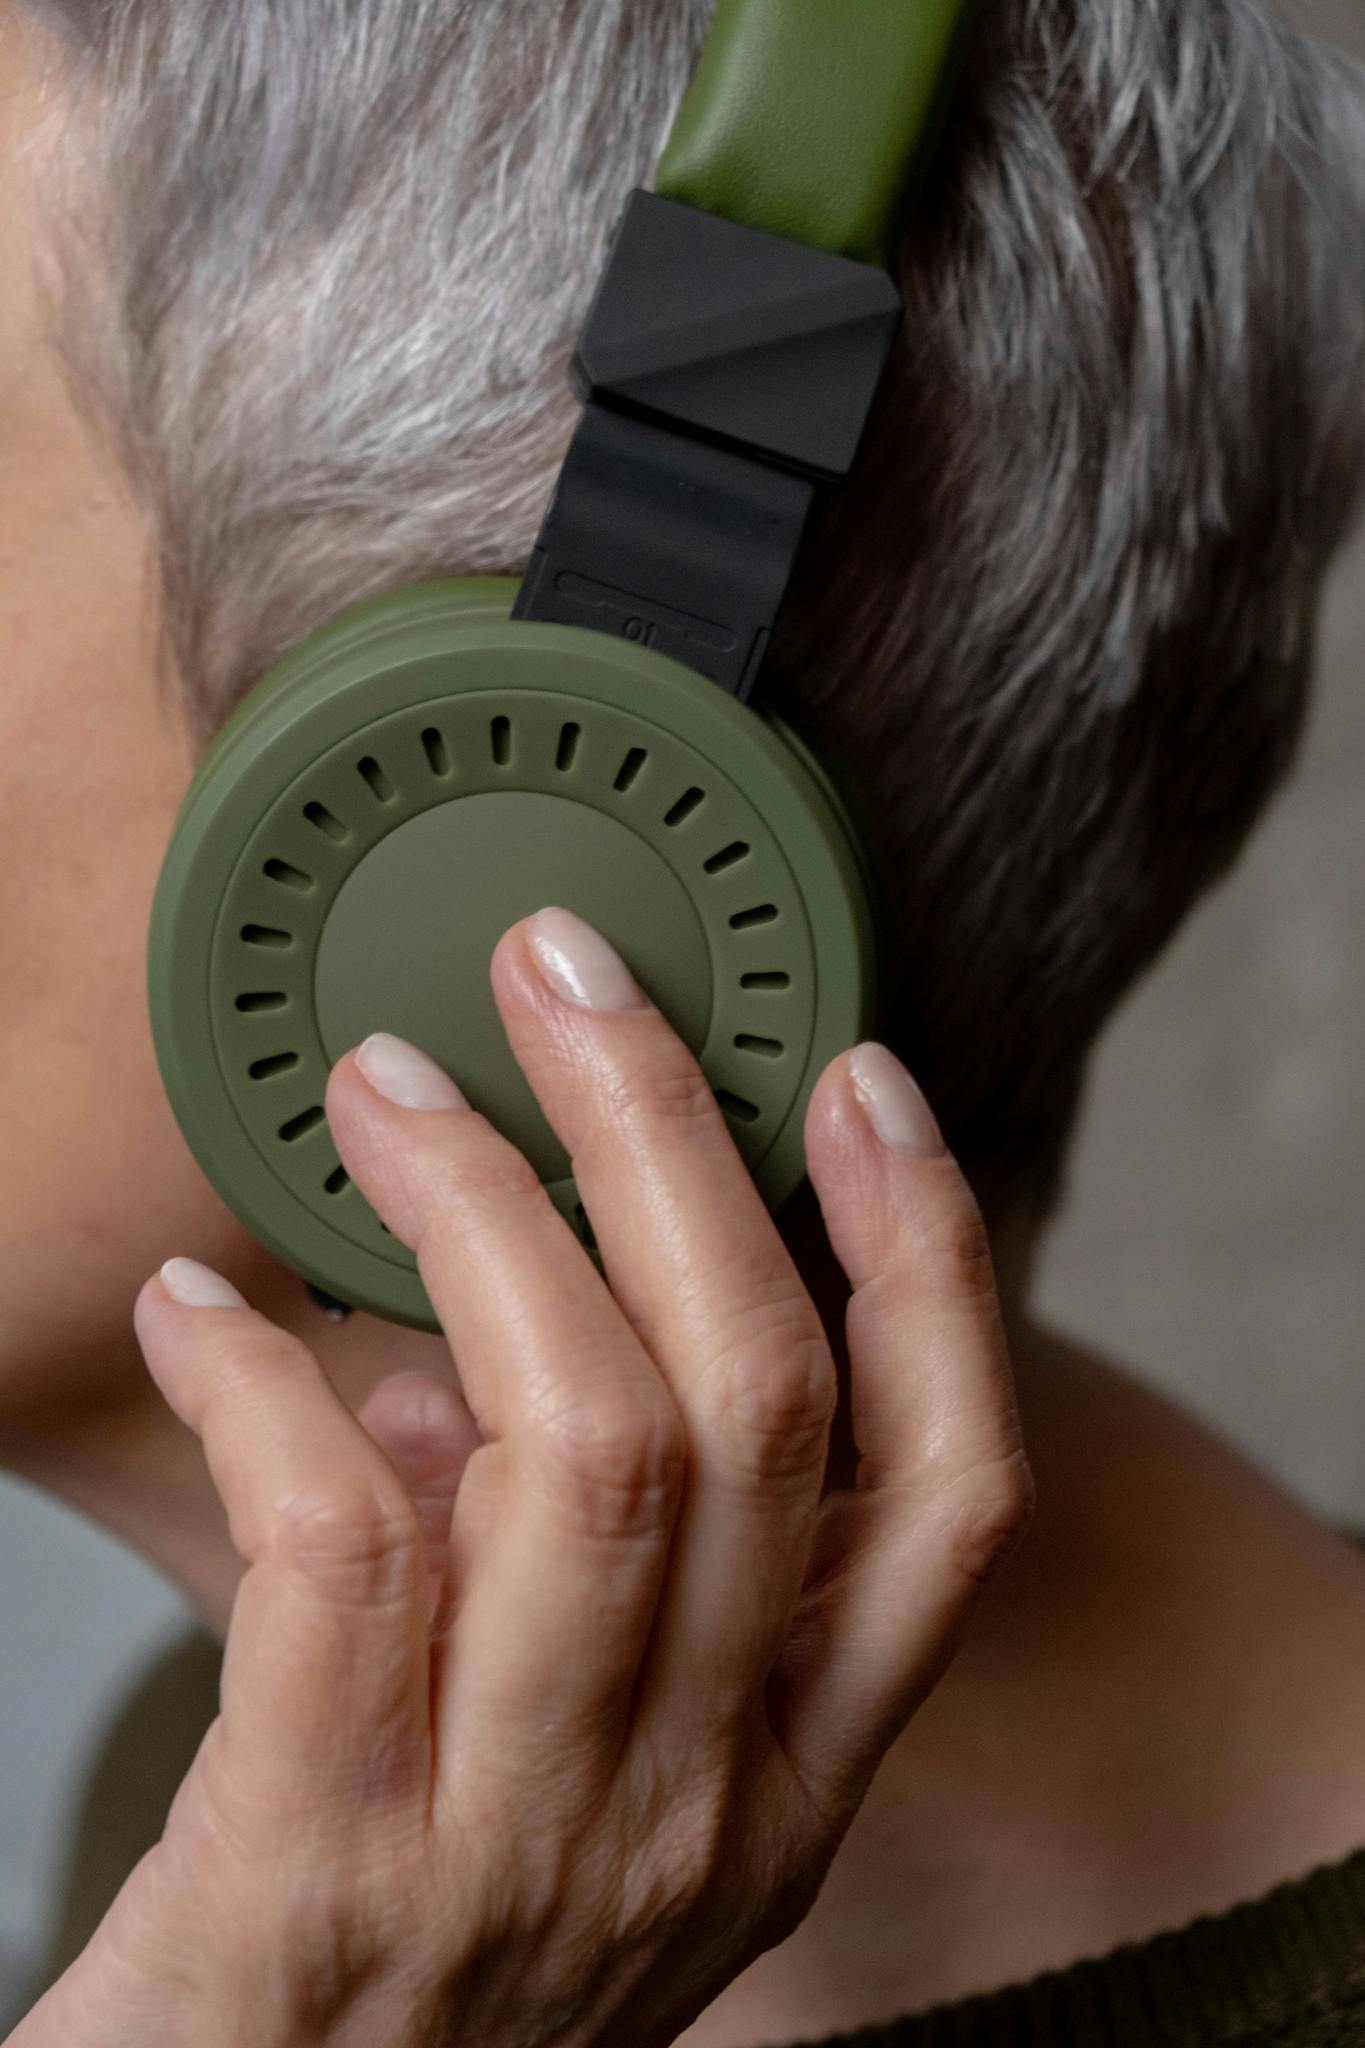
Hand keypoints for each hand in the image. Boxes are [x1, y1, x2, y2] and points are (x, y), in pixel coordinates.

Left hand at [12, 908, 1030, 2047]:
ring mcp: (525, 1845)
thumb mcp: (576, 1788)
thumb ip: (569, 1580)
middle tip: (565, 979)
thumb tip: (451, 1350)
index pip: (949, 1493)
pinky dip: (259, 1383)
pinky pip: (334, 1548)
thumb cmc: (414, 1966)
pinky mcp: (323, 1875)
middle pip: (757, 1402)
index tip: (858, 1080)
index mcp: (791, 1775)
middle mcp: (699, 1803)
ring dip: (478, 1214)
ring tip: (381, 1088)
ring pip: (581, 1446)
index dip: (929, 1261)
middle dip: (668, 1140)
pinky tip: (197, 1306)